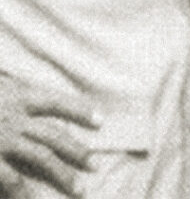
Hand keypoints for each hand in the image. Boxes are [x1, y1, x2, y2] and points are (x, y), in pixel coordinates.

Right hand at [0, 76, 98, 197]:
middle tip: (95, 165)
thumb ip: (8, 85)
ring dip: (63, 174)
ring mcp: (3, 139)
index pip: (57, 102)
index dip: (80, 110)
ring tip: (81, 188)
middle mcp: (15, 117)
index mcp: (17, 95)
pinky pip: (12, 179)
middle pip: (55, 135)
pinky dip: (25, 191)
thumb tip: (16, 81)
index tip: (101, 121)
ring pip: (42, 157)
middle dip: (77, 151)